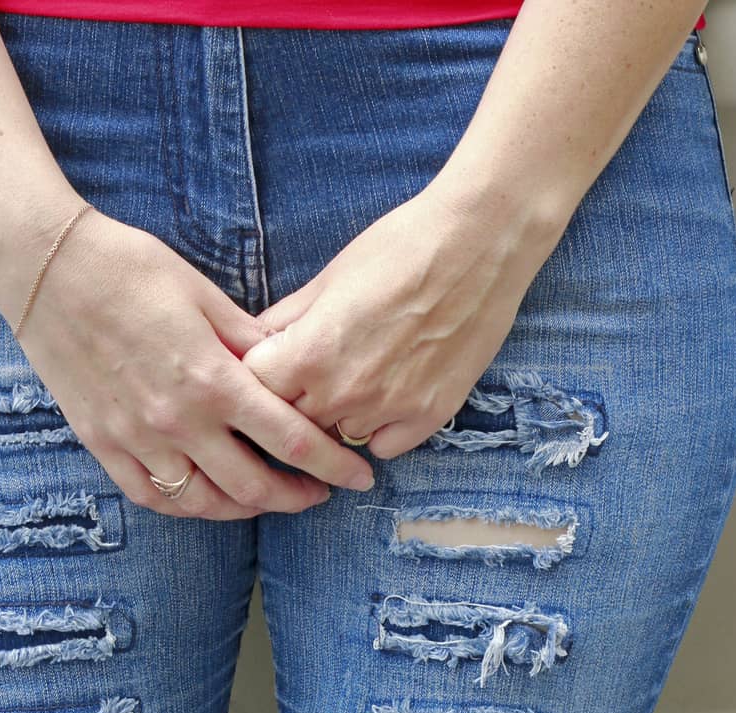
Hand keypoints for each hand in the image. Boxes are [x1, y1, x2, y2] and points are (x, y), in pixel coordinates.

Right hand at [0, 203, 375, 519]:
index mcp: (213, 380)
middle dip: (296, 497)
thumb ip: (251, 342)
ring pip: (205, 504)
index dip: (333, 465)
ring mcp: (138, 440)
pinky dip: (189, 507)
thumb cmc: (127, 267)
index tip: (358, 475)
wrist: (45, 269)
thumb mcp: (203, 294)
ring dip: (245, 509)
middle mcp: (178, 422)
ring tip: (266, 499)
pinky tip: (208, 499)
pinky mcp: (104, 445)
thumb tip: (292, 370)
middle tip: (318, 493)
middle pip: (253, 487)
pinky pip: (155, 498)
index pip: (291, 441)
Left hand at [242, 184, 562, 458]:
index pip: (256, 390)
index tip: (271, 366)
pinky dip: (379, 429)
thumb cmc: (401, 247)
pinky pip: (383, 446)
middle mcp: (343, 394)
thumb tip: (256, 341)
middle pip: (293, 421)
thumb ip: (288, 319)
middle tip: (314, 372)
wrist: (479, 244)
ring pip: (338, 436)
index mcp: (309, 354)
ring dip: (338, 416)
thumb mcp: (329, 277)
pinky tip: (390, 393)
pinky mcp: (426, 418)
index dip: (260, 377)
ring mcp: (386, 411)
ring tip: (358, 375)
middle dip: (295, 400)